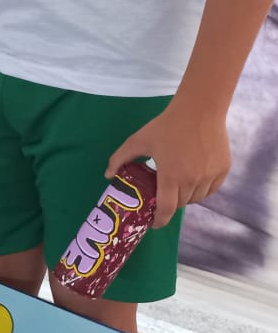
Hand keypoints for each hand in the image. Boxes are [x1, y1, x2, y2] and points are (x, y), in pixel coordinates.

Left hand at [105, 99, 231, 227]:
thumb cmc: (166, 126)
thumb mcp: (138, 141)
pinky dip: (202, 189)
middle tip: (162, 195)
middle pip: (181, 204)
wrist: (199, 109)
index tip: (153, 223)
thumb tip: (107, 176)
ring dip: (186, 197)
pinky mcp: (223, 169)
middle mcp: (193, 180)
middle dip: (170, 203)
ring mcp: (210, 175)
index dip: (159, 220)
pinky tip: (193, 180)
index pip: (167, 210)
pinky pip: (211, 189)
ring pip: (197, 198)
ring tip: (177, 185)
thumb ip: (120, 159)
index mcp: (171, 176)